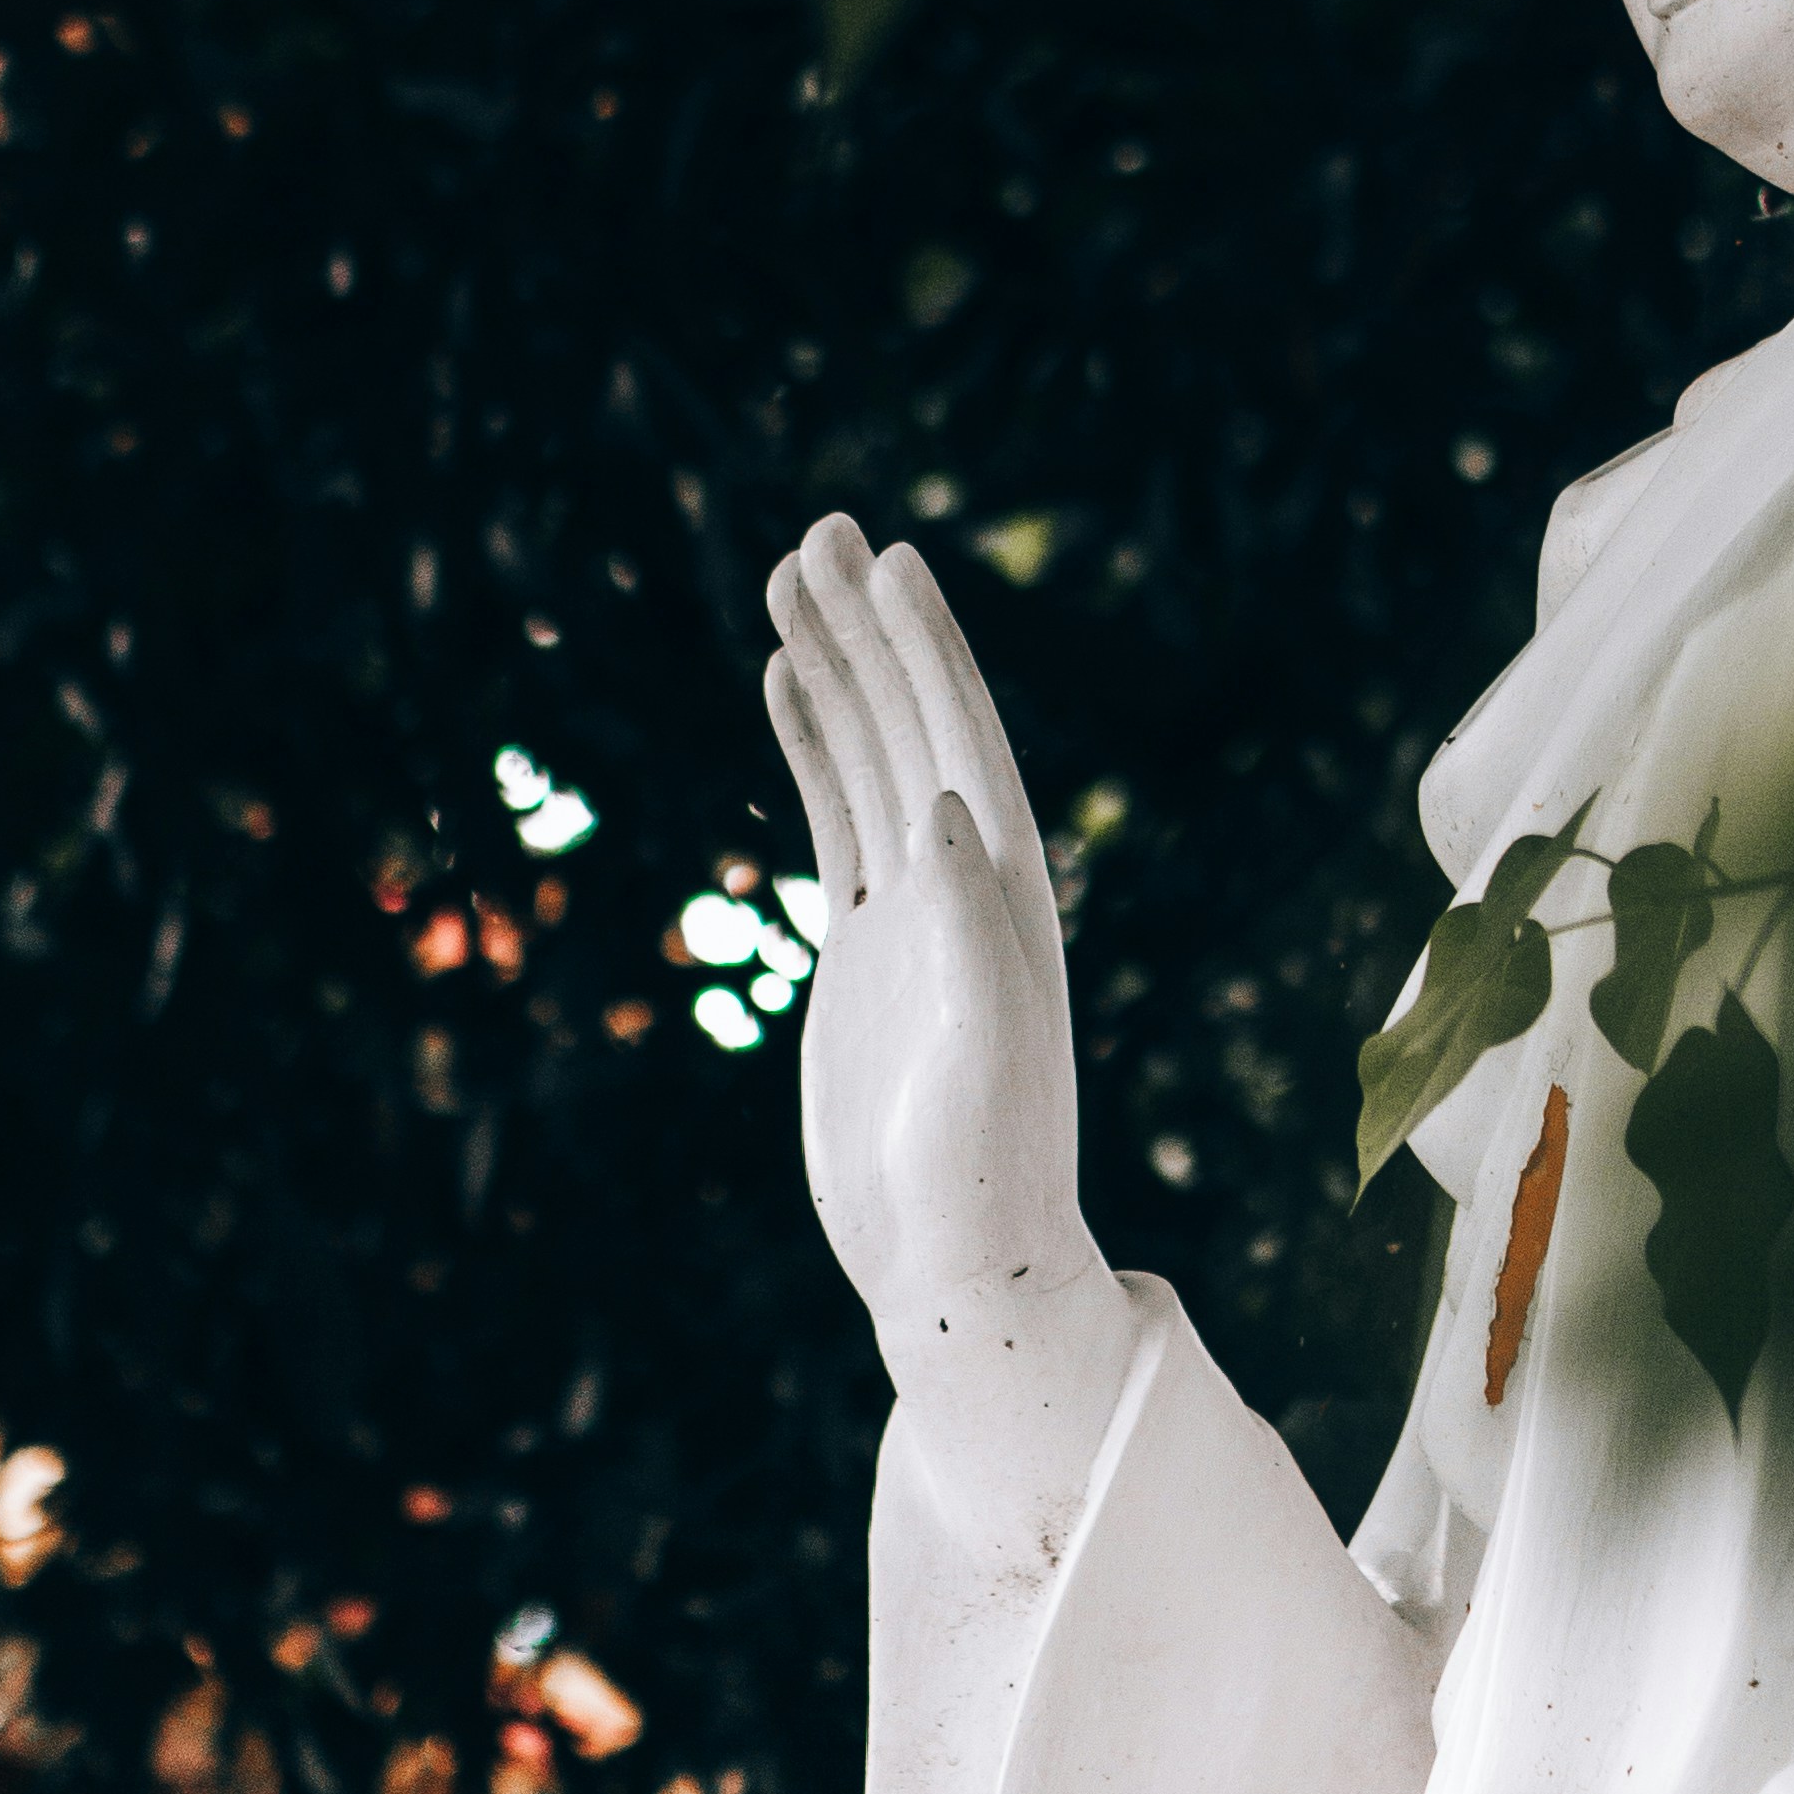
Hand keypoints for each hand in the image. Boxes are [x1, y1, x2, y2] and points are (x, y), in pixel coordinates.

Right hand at [764, 516, 1130, 1538]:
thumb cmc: (985, 1178)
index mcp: (1006, 896)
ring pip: (870, 755)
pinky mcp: (866, 950)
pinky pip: (837, 817)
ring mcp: (913, 910)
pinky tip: (786, 683)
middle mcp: (967, 883)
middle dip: (872, 627)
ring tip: (789, 575)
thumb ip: (971, 934)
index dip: (929, 652)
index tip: (891, 561)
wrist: (955, 1264)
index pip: (962, 741)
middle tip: (822, 529)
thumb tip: (939, 804)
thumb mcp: (984, 1057)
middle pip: (914, 722)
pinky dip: (815, 744)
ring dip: (836, 667)